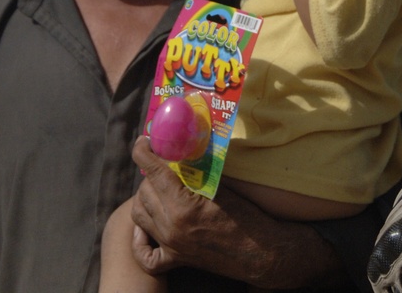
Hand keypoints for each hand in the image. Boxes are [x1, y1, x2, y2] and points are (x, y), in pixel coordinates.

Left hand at [129, 137, 344, 286]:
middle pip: (143, 192)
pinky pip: (145, 255)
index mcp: (182, 205)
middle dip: (150, 174)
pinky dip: (140, 240)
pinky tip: (147, 228)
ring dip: (144, 199)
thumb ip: (198, 171)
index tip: (143, 141)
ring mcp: (170, 245)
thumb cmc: (248, 215)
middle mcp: (170, 226)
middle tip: (163, 165)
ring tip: (157, 189)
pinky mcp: (175, 259)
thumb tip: (183, 150)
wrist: (262, 251)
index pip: (153, 171)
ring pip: (138, 216)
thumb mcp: (222, 186)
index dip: (143, 152)